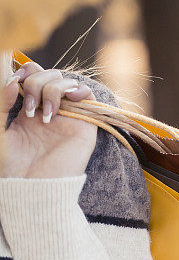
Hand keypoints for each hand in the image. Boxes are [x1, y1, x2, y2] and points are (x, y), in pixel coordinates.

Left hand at [0, 61, 96, 178]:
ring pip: (65, 81)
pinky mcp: (84, 124)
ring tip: (46, 116)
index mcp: (28, 109)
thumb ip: (0, 105)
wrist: (34, 187)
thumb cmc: (13, 166)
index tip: (15, 81)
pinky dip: (79, 89)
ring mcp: (67, 115)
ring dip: (52, 90)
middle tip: (27, 108)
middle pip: (47, 75)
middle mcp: (49, 109)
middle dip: (35, 83)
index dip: (25, 71)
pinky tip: (68, 100)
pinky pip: (88, 95)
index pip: (31, 76)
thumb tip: (14, 81)